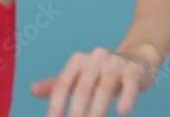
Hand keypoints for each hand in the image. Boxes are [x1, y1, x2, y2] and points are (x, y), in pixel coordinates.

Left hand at [31, 46, 156, 116]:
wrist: (136, 60)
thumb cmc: (101, 73)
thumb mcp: (79, 77)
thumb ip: (57, 85)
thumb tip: (33, 89)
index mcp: (78, 60)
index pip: (63, 85)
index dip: (56, 105)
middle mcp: (95, 58)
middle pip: (83, 89)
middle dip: (77, 112)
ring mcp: (116, 64)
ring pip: (105, 89)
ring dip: (97, 111)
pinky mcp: (134, 72)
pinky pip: (130, 86)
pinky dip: (126, 98)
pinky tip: (122, 112)